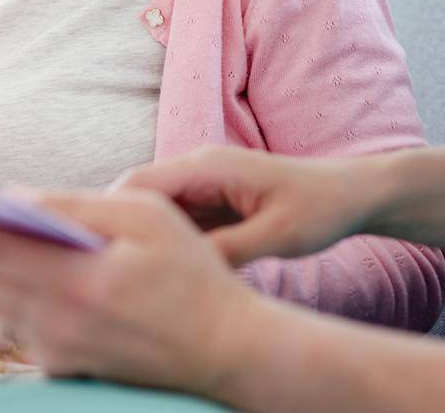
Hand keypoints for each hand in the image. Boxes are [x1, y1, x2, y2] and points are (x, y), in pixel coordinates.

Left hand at [0, 188, 268, 397]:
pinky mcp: (60, 365)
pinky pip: (14, 321)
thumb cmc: (195, 276)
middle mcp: (55, 323)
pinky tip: (1, 268)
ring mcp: (55, 350)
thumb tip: (14, 198)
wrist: (228, 351)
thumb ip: (77, 207)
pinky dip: (1, 290)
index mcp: (75, 282)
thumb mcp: (147, 218)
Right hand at [115, 145, 376, 264]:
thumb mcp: (279, 235)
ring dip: (141, 241)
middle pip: (137, 198)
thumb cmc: (320, 208)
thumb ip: (230, 249)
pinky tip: (164, 274)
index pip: (139, 185)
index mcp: (209, 166)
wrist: (350, 194)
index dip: (109, 217)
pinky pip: (176, 222)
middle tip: (105, 274)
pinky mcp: (211, 202)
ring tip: (129, 278)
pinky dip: (166, 245)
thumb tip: (183, 269)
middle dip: (118, 231)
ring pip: (153, 212)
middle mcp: (198, 169)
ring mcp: (203, 185)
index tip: (94, 254)